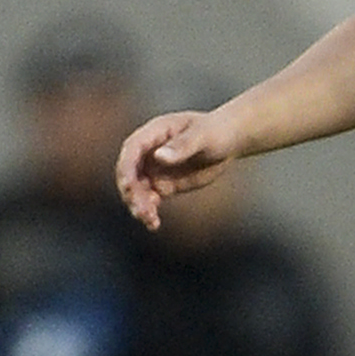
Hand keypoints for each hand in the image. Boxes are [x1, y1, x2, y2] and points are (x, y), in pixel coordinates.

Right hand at [116, 109, 245, 229]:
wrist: (227, 142)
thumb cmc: (215, 131)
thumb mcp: (202, 136)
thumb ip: (182, 145)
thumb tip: (159, 156)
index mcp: (155, 133)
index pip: (132, 149)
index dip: (126, 166)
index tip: (127, 185)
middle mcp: (149, 152)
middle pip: (129, 172)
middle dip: (131, 191)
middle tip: (141, 209)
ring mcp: (153, 169)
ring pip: (136, 190)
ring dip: (138, 205)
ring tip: (150, 219)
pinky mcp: (162, 185)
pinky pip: (148, 201)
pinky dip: (148, 212)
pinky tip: (153, 223)